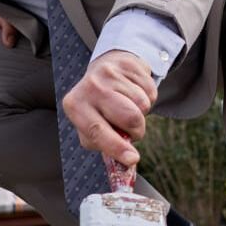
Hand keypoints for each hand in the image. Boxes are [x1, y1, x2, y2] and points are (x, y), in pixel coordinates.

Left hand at [61, 52, 155, 166]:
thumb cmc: (97, 105)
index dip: (116, 147)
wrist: (106, 67)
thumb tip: (127, 160)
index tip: (132, 159)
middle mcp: (90, 87)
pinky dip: (147, 97)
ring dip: (142, 113)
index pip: (96, 131)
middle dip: (137, 130)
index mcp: (74, 106)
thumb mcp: (90, 124)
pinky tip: (134, 92)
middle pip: (129, 117)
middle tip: (132, 131)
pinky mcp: (128, 65)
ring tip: (128, 106)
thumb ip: (103, 143)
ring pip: (143, 105)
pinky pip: (150, 92)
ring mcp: (110, 73)